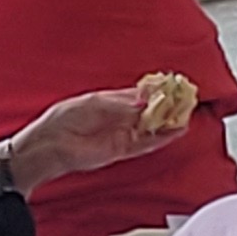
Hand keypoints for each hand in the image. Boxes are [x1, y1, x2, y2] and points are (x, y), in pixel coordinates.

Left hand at [14, 86, 176, 188]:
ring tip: (186, 114)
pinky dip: (161, 138)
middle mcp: (119, 117)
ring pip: (152, 127)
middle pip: (149, 110)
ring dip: (168, 122)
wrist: (51, 146)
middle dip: (166, 105)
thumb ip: (121, 102)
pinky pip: (146, 143)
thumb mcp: (94, 102)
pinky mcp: (122, 150)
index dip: (156, 90)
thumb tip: (144, 99)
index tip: (172, 85)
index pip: (140, 94)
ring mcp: (122, 134)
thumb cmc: (64, 120)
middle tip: (184, 99)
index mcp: (111, 101)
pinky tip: (175, 131)